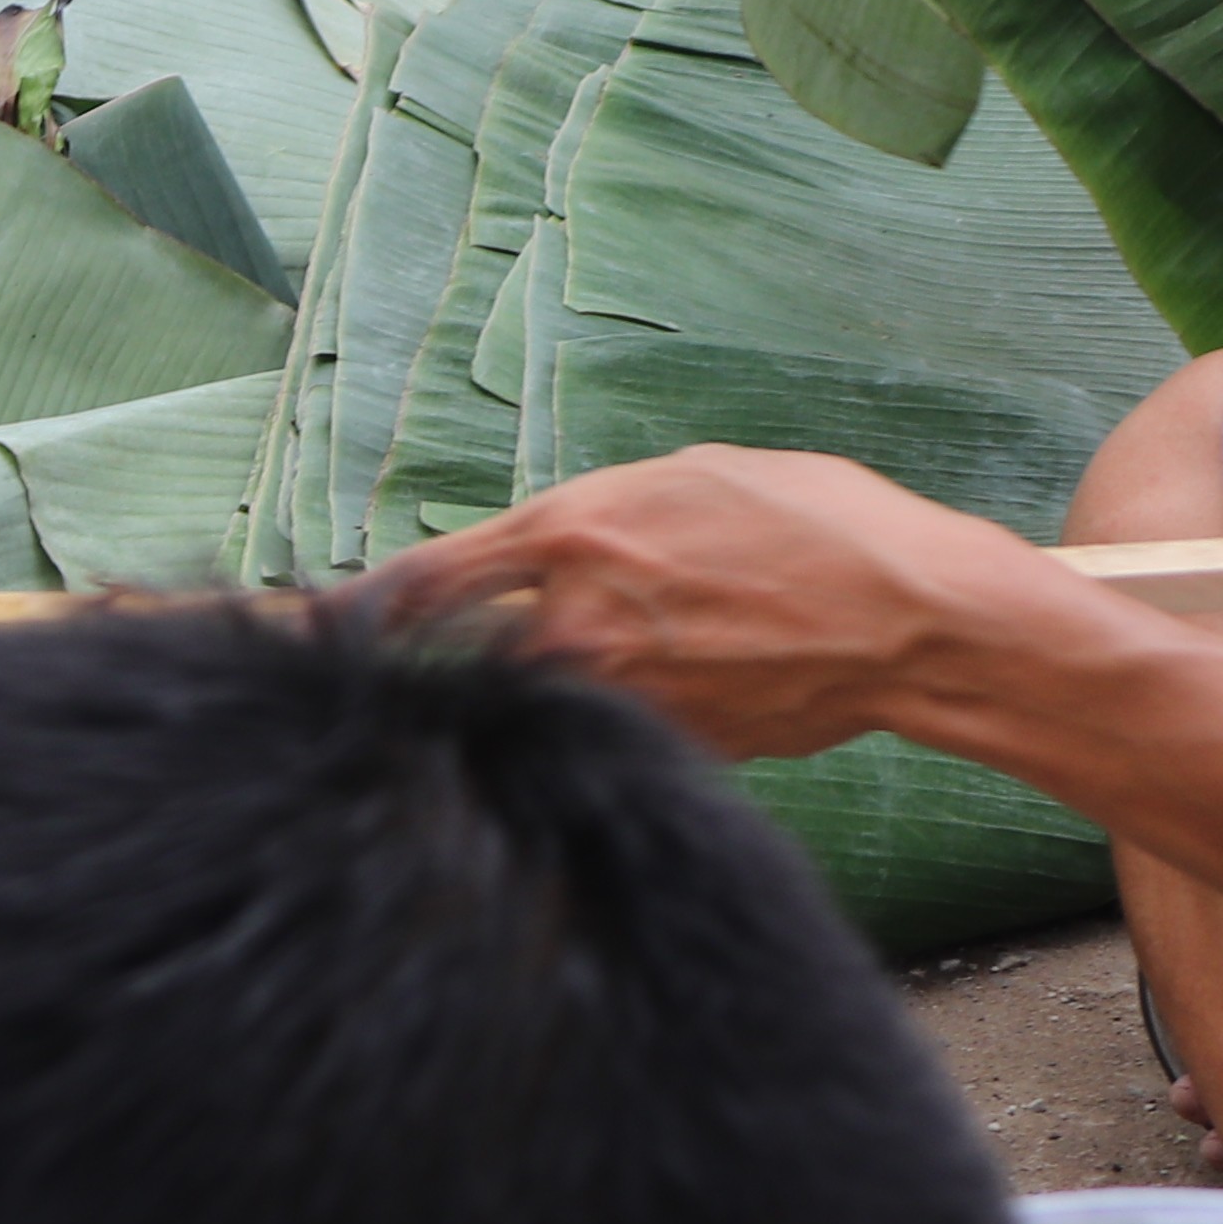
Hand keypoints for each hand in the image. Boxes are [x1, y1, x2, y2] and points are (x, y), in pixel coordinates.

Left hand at [358, 447, 1090, 760]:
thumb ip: (584, 522)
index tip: (308, 635)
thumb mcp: (684, 482)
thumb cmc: (814, 525)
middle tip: (347, 687)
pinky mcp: (661, 741)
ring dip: (485, 710)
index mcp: (573, 534)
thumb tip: (517, 558)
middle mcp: (577, 618)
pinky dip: (570, 736)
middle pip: (442, 656)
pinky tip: (570, 739)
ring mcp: (616, 690)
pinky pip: (589, 735)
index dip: (350, 615)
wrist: (915, 618)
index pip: (420, 583)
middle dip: (397, 672)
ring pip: (513, 705)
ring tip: (454, 719)